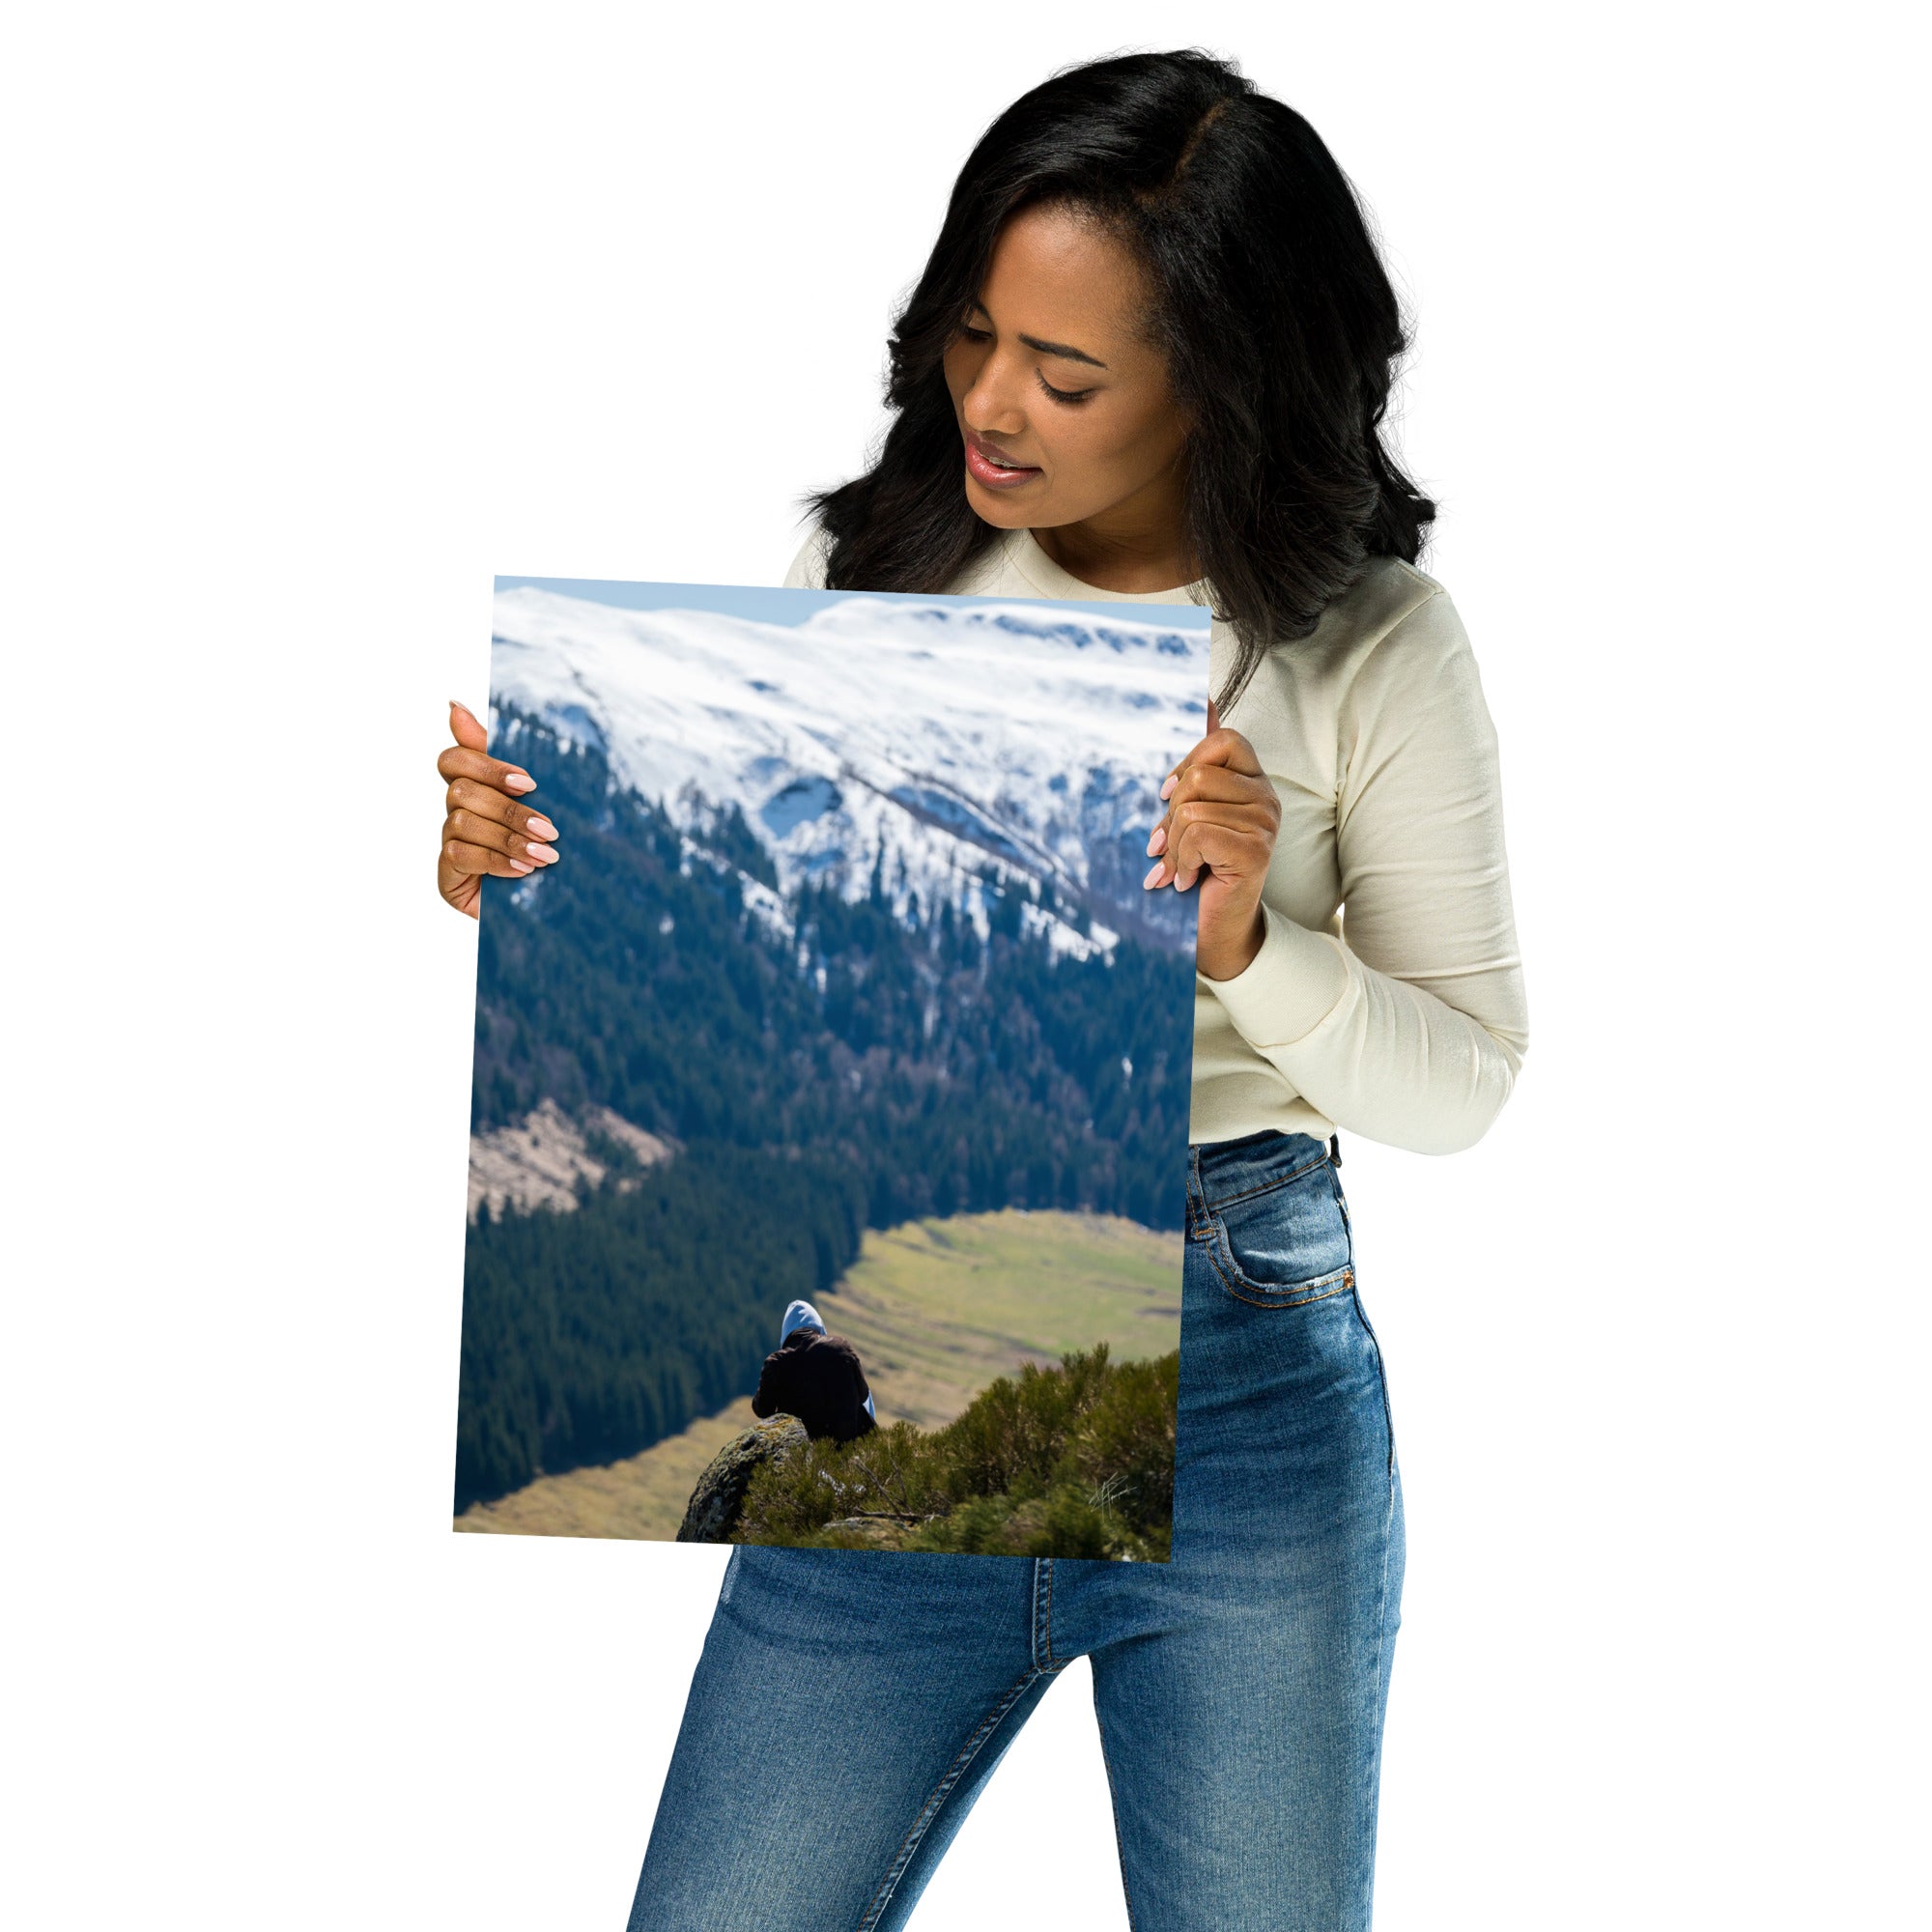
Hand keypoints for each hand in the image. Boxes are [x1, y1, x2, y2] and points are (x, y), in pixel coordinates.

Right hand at [436, 700, 559, 918]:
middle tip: (550, 830)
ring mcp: (448, 844)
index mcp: (475, 790)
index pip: (454, 760)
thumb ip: (506, 763)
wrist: (547, 911)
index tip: (528, 783)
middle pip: (461, 790)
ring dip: (508, 837)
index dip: (486, 765)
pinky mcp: (446, 875)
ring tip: (545, 856)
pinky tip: (523, 872)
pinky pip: (460, 855)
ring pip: (461, 822)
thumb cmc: (542, 851)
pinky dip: (496, 861)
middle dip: (510, 810)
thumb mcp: (536, 806)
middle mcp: (455, 814)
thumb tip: (454, 704)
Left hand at [1142, 698, 1279, 980]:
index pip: (1224, 740)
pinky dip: (1180, 861)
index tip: (1168, 797)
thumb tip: (1207, 699)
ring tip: (1179, 867)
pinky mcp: (1255, 850)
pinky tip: (1186, 880)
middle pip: (1199, 777)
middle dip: (1170, 815)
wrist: (1217, 929)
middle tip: (1167, 845)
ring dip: (1173, 845)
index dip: (1187, 764)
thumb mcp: (1190, 815)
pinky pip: (1198, 834)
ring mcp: (1266, 824)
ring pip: (1192, 808)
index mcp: (1254, 782)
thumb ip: (1196, 771)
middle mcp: (1267, 798)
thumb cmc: (1200, 869)